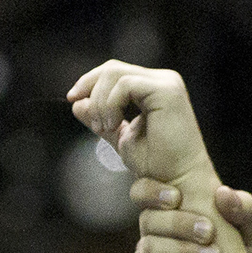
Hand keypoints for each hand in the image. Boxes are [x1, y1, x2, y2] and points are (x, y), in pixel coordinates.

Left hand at [66, 60, 209, 189]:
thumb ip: (101, 119)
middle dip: (91, 90)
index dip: (89, 82)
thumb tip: (76, 103)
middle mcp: (164, 80)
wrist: (179, 184)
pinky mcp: (167, 91)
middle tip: (92, 123)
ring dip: (100, 102)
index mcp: (155, 88)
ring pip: (115, 73)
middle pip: (113, 68)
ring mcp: (167, 84)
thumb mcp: (121, 138)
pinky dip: (110, 104)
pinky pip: (125, 84)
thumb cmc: (158, 166)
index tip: (72, 99)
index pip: (115, 72)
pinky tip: (112, 125)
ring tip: (103, 127)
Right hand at [128, 183, 251, 252]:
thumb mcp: (251, 232)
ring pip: (148, 245)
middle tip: (209, 233)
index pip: (144, 191)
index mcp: (172, 211)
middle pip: (149, 218)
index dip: (152, 190)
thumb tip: (223, 193)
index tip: (176, 198)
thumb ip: (243, 208)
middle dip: (179, 223)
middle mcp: (155, 233)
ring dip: (182, 250)